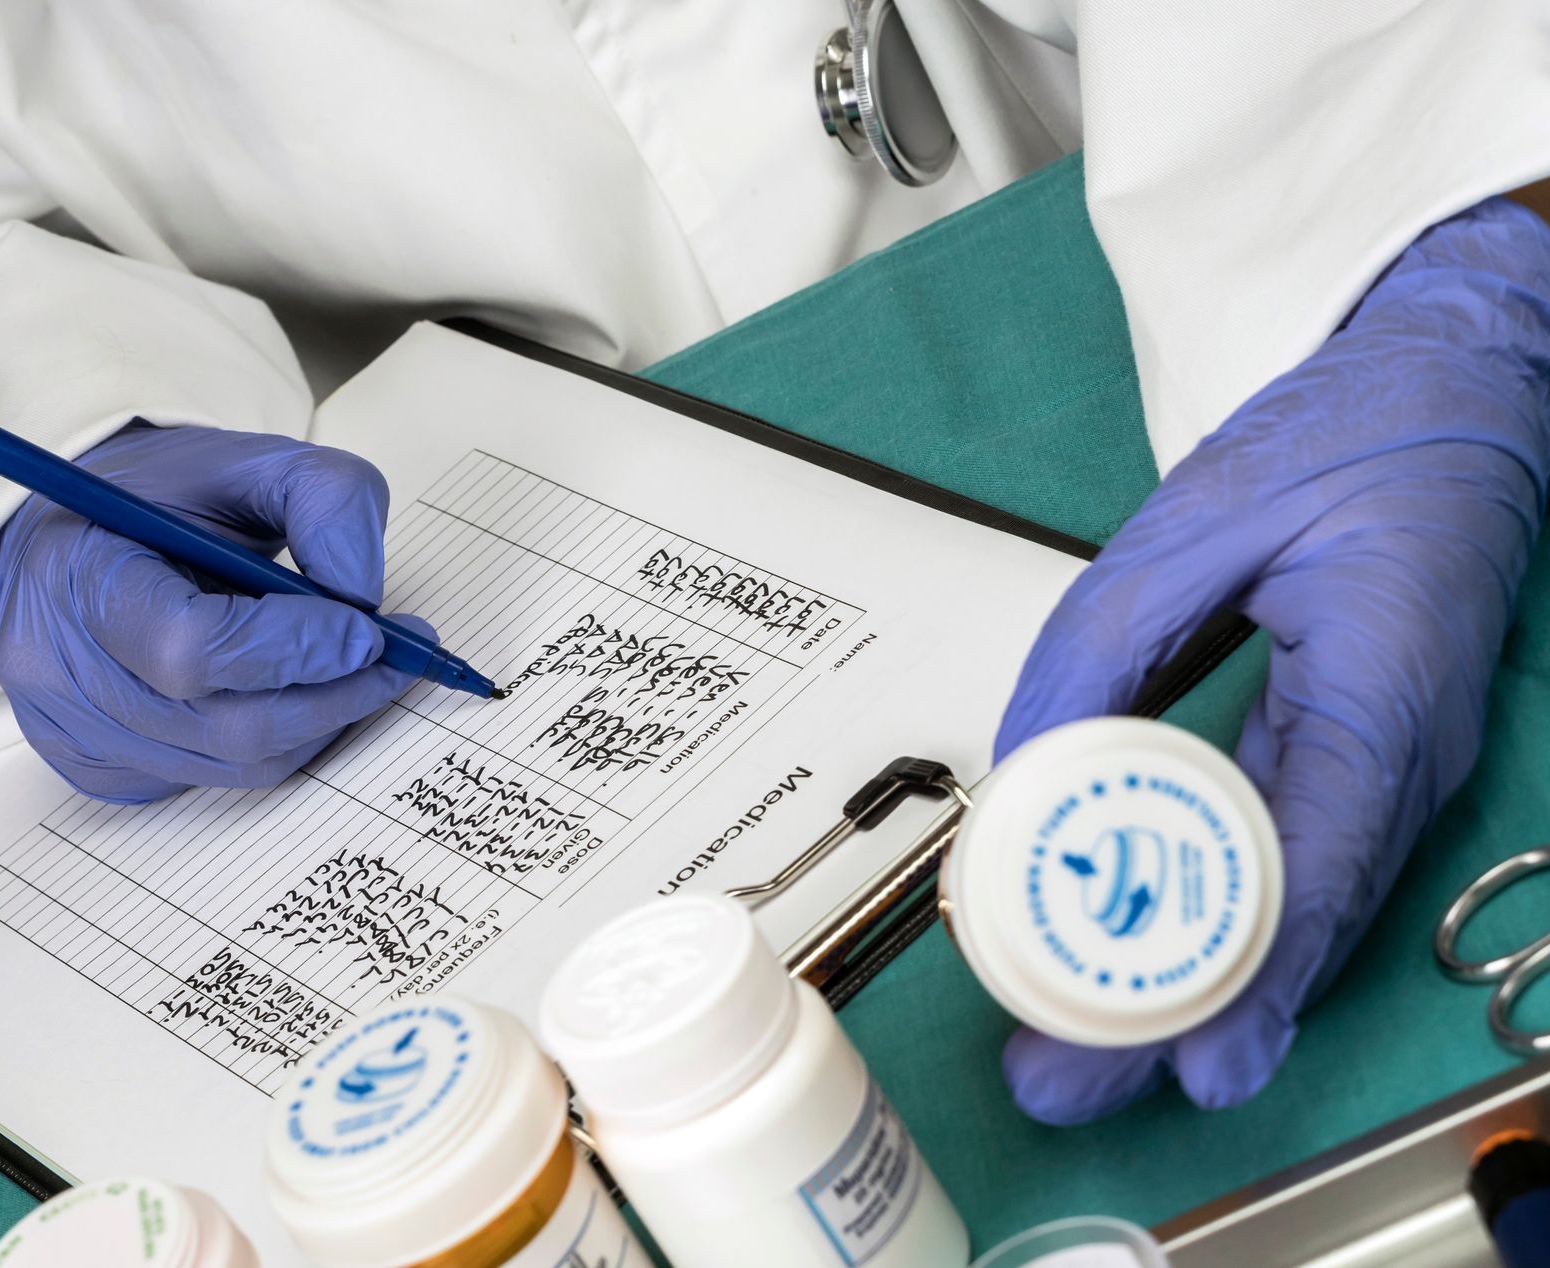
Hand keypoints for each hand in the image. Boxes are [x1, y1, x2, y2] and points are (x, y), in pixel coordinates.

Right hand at [0, 422, 425, 801]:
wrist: (77, 539)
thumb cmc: (162, 500)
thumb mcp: (250, 461)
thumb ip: (325, 503)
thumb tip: (366, 601)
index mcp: (80, 575)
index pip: (189, 648)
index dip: (294, 649)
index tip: (370, 630)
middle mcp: (58, 669)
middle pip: (225, 726)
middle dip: (333, 696)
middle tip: (399, 659)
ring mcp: (73, 733)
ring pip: (234, 765)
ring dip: (317, 723)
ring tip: (356, 669)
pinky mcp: (99, 770)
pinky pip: (214, 780)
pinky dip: (275, 742)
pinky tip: (289, 692)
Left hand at [993, 198, 1549, 1121]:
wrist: (1444, 394)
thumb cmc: (1344, 440)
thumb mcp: (1193, 521)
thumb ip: (1099, 648)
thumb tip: (1021, 769)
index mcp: (1383, 683)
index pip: (1315, 861)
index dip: (1251, 976)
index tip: (1192, 1061)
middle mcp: (1402, 750)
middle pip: (1295, 922)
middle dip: (1183, 1020)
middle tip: (1068, 1086)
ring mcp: (1388, 766)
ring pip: (1293, 913)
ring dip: (1191, 992)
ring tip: (1081, 1057)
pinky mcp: (1354, 764)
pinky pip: (1288, 867)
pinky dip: (1216, 929)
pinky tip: (1147, 977)